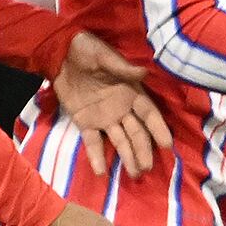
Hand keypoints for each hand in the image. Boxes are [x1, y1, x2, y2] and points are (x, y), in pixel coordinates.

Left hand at [52, 34, 165, 177]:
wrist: (59, 54)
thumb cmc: (85, 51)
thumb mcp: (103, 56)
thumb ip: (121, 67)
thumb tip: (143, 73)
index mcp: (130, 92)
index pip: (149, 114)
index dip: (158, 129)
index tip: (167, 145)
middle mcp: (121, 108)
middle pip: (136, 133)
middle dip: (143, 151)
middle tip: (146, 168)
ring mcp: (104, 117)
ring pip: (120, 141)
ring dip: (127, 157)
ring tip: (134, 174)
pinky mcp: (85, 122)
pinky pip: (92, 142)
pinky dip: (96, 156)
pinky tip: (101, 172)